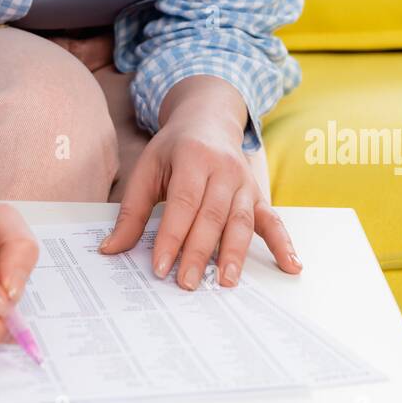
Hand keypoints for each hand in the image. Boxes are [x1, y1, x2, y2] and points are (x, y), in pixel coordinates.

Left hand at [98, 116, 301, 288]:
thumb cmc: (174, 149)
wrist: (208, 119)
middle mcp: (223, 169)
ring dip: (234, 254)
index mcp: (193, 158)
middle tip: (186, 282)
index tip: (160, 266)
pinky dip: (283, 243)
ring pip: (240, 221)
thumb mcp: (147, 168)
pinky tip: (291, 265)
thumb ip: (131, 210)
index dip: (172, 235)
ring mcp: (245, 182)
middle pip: (212, 215)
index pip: (183, 202)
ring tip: (224, 282)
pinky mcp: (258, 194)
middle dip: (199, 251)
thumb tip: (110, 249)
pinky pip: (273, 220)